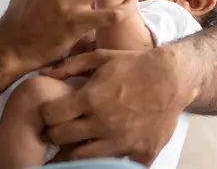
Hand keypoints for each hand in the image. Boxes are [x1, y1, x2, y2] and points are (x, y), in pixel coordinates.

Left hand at [38, 48, 198, 164]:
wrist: (172, 78)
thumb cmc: (134, 65)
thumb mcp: (102, 57)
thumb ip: (71, 65)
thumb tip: (44, 73)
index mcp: (91, 99)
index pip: (52, 117)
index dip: (48, 115)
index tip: (52, 113)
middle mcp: (103, 123)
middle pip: (62, 139)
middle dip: (57, 133)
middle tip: (62, 127)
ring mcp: (121, 142)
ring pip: (82, 157)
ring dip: (77, 148)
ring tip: (80, 139)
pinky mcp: (139, 153)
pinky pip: (113, 162)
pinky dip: (107, 156)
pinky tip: (107, 144)